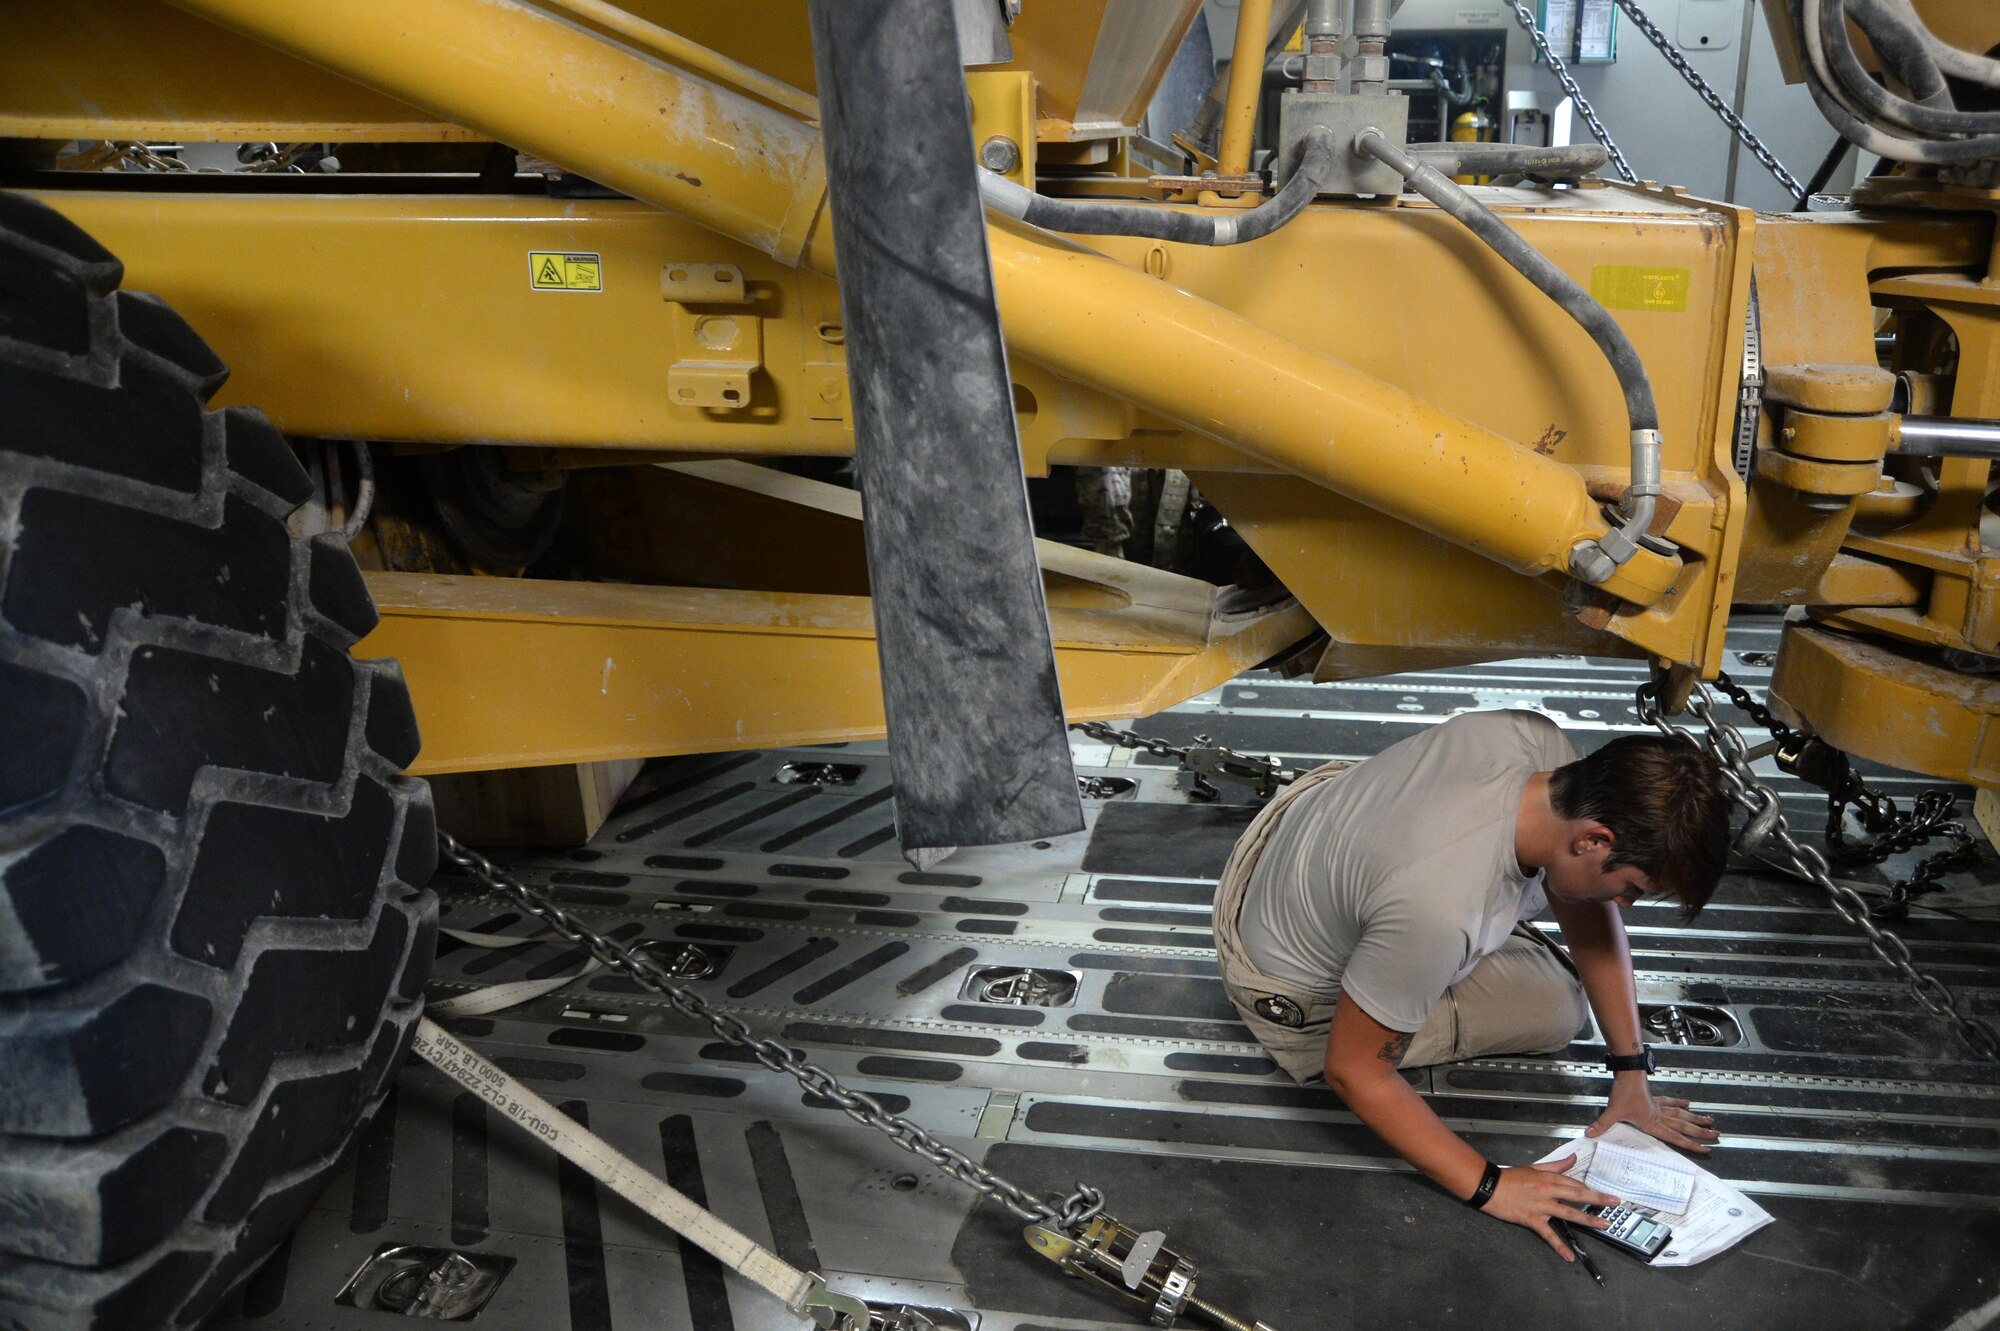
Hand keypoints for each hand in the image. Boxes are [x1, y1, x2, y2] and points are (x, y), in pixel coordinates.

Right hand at [1479, 1157, 1620, 1259]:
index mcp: (1548, 1177)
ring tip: (1604, 1224)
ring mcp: (1541, 1206)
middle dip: (1598, 1199)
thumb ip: (1556, 1165)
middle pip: (1578, 1194)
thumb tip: (1573, 1158)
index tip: (1604, 1195)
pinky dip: (1559, 1246)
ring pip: (1569, 1212)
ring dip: (1588, 1219)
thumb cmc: (1511, 1177)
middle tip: (1616, 1202)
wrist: (1489, 1186)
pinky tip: (1570, 1256)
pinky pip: (1548, 1234)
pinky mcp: (1532, 1219)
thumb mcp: (1534, 1168)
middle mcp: (1548, 1190)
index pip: (1574, 1183)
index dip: (1590, 1189)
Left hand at [1586, 1076, 1720, 1152]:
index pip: (1676, 1137)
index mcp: (1653, 1123)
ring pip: (1681, 1115)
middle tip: (1717, 1136)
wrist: (1628, 1071)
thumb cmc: (1623, 1092)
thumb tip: (1590, 1135)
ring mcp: (1658, 1106)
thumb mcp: (1613, 1111)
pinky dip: (1679, 1104)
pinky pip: (1670, 1103)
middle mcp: (1659, 1115)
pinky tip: (1688, 1104)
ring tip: (1710, 1122)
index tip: (1706, 1149)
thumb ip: (1602, 1125)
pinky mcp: (1654, 1097)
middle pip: (1684, 1126)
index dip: (1691, 1145)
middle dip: (1700, 1132)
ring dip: (1695, 1119)